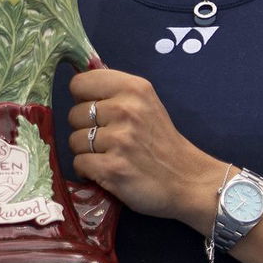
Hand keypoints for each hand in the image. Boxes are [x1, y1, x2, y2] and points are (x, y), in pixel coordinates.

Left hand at [65, 69, 222, 226]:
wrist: (187, 180)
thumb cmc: (162, 142)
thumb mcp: (147, 104)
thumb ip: (116, 93)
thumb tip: (79, 85)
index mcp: (135, 89)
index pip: (80, 83)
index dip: (84, 98)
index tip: (97, 110)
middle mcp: (126, 110)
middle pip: (74, 114)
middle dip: (86, 128)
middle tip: (110, 139)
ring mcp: (119, 140)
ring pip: (74, 140)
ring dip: (87, 151)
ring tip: (110, 155)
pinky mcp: (112, 168)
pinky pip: (79, 163)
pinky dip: (89, 171)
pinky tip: (108, 170)